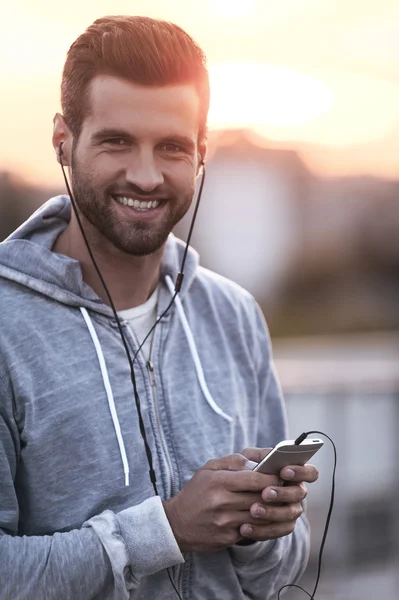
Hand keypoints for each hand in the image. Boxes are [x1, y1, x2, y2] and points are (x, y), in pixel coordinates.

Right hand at [163, 453, 278, 552]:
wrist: (176, 524)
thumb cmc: (196, 492)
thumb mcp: (208, 469)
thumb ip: (233, 461)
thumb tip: (258, 462)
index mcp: (219, 481)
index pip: (255, 479)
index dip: (272, 478)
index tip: (280, 476)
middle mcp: (222, 502)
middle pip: (260, 497)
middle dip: (275, 493)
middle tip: (284, 489)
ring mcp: (225, 522)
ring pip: (259, 515)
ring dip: (271, 510)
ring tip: (277, 503)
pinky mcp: (227, 538)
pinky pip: (252, 530)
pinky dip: (260, 523)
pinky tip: (263, 517)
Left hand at [239, 447, 318, 541]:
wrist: (236, 495)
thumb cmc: (246, 470)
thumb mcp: (248, 459)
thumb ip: (255, 457)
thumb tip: (261, 462)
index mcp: (293, 472)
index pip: (310, 472)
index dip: (301, 472)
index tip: (284, 472)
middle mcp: (296, 492)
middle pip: (299, 494)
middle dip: (282, 493)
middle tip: (265, 493)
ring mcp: (291, 510)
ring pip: (289, 514)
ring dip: (271, 512)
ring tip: (253, 511)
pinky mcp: (281, 527)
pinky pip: (277, 531)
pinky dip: (261, 530)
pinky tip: (245, 527)